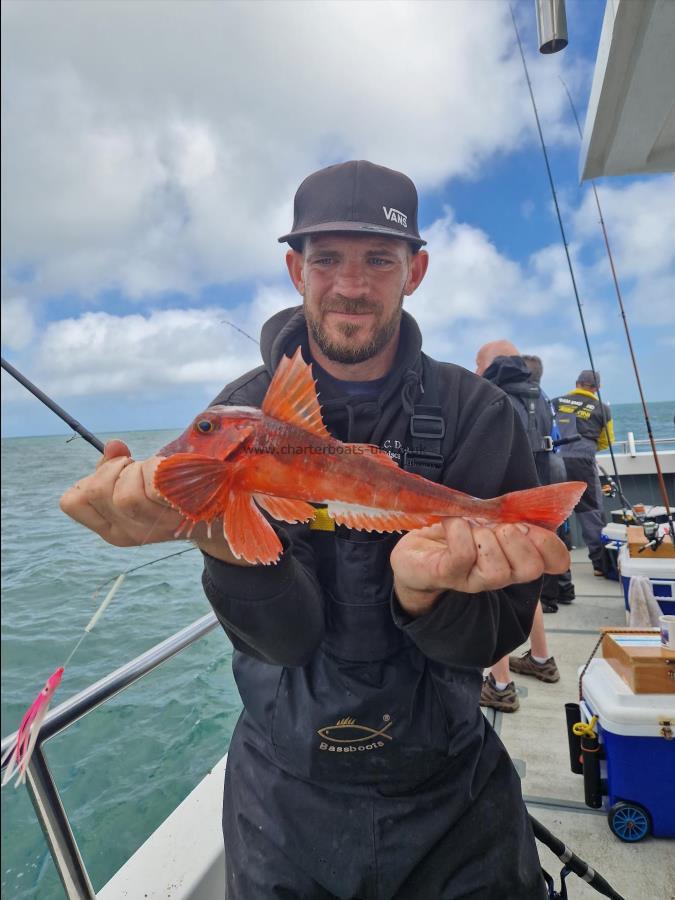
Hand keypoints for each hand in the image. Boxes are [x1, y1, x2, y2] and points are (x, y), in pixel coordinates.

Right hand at [59, 440, 247, 563]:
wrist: (218, 518)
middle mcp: (127, 532)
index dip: (90, 479)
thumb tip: (114, 445)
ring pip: (126, 496)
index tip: (115, 471)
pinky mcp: (177, 521)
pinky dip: (161, 473)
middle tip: (137, 467)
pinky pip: (158, 490)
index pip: (72, 502)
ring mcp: (152, 530)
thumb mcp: (138, 482)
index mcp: (110, 526)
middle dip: (117, 469)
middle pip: (101, 492)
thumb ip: (118, 466)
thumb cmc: (171, 493)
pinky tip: (174, 473)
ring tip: (156, 470)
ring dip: (139, 471)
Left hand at [391, 518, 569, 616]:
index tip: (528, 525)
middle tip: (498, 526)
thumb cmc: (453, 537)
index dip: (551, 545)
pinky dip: (459, 531)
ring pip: (497, 570)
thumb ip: (508, 516)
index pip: (553, 563)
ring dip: (485, 538)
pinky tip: (452, 522)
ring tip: (471, 526)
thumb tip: (527, 504)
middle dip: (518, 540)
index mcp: (514, 558)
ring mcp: (472, 579)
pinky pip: (463, 555)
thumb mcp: (486, 521)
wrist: (414, 555)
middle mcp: (498, 574)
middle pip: (529, 569)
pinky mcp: (445, 574)